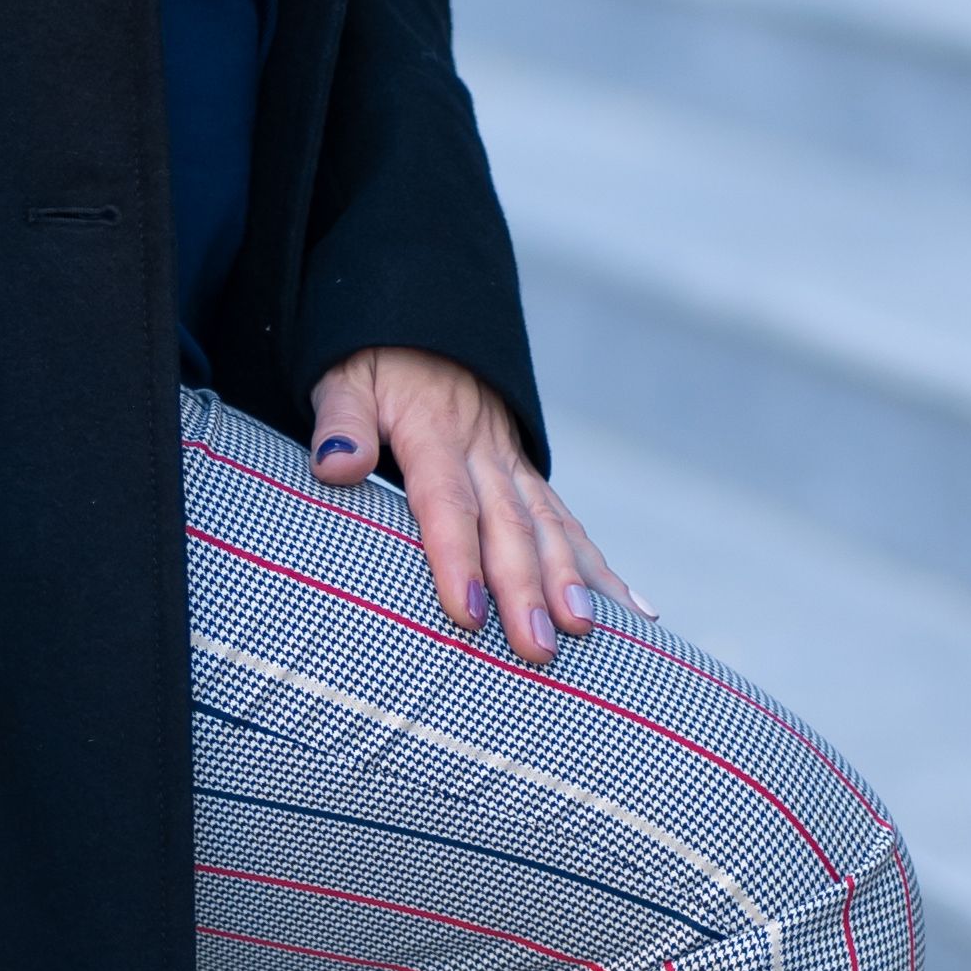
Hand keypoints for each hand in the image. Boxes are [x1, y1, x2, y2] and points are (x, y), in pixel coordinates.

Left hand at [308, 350, 625, 663]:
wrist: (428, 323)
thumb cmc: (376, 365)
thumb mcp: (344, 379)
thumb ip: (341, 423)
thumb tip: (336, 467)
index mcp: (434, 433)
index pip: (447, 502)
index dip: (458, 558)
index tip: (469, 613)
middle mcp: (484, 453)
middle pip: (509, 525)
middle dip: (528, 588)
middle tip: (539, 647)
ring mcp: (514, 466)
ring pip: (550, 526)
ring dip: (571, 580)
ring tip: (586, 630)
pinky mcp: (529, 478)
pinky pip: (569, 524)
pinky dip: (600, 568)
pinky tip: (634, 613)